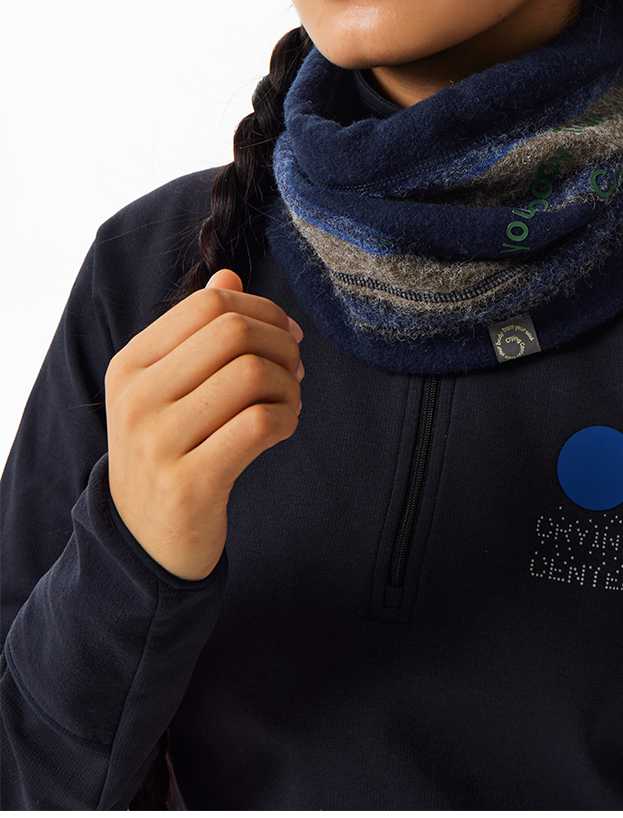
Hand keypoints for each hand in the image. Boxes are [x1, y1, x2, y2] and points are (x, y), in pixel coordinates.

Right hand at [105, 269, 303, 579]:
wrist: (145, 542)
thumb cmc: (169, 452)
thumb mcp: (166, 388)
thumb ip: (195, 332)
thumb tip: (228, 275)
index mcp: (130, 365)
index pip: (208, 304)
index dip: (261, 309)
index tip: (286, 334)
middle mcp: (137, 399)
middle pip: (234, 333)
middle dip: (282, 344)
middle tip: (296, 370)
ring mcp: (158, 442)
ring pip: (252, 375)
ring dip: (290, 385)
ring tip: (289, 402)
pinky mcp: (189, 484)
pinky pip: (259, 425)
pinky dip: (287, 419)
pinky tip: (284, 428)